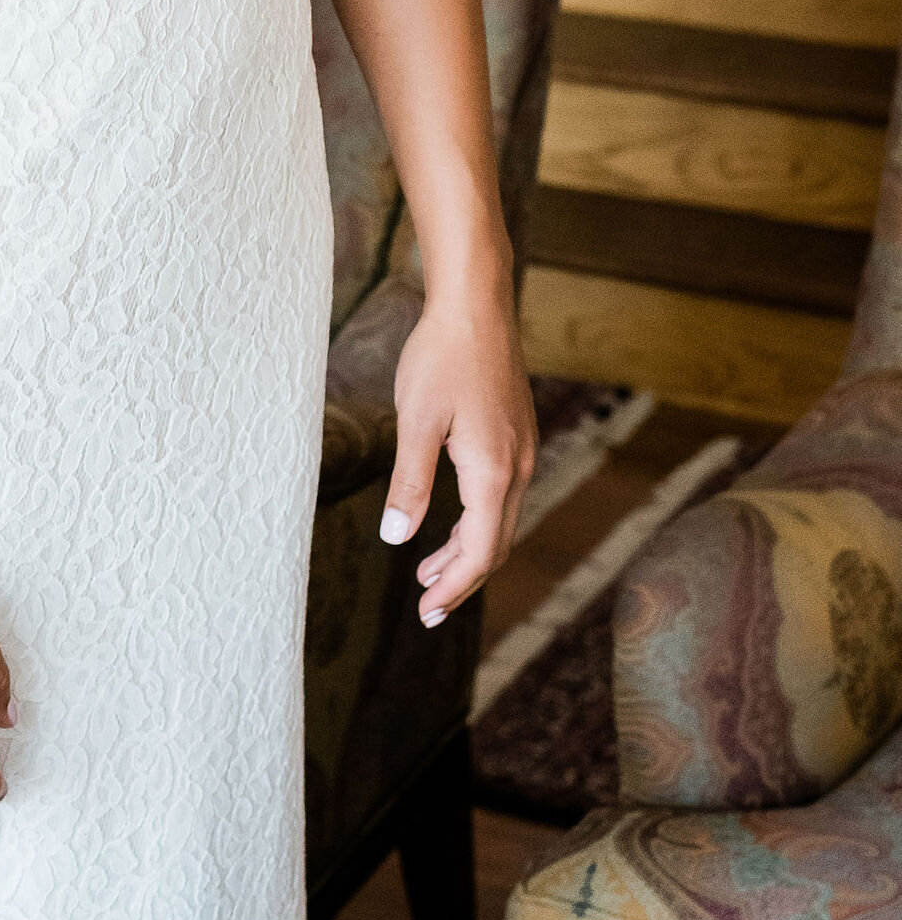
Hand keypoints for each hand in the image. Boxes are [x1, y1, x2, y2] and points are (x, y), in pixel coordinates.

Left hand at [380, 289, 536, 624]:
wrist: (476, 306)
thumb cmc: (443, 356)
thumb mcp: (416, 420)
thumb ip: (410, 483)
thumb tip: (397, 538)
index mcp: (493, 472)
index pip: (478, 552)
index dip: (452, 587)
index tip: (425, 613)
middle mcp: (518, 468)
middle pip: (494, 545)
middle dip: (460, 579)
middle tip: (427, 608)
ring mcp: (522, 452)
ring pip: (499, 522)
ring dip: (466, 551)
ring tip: (429, 571)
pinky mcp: (516, 437)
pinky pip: (502, 497)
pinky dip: (477, 521)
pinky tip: (449, 521)